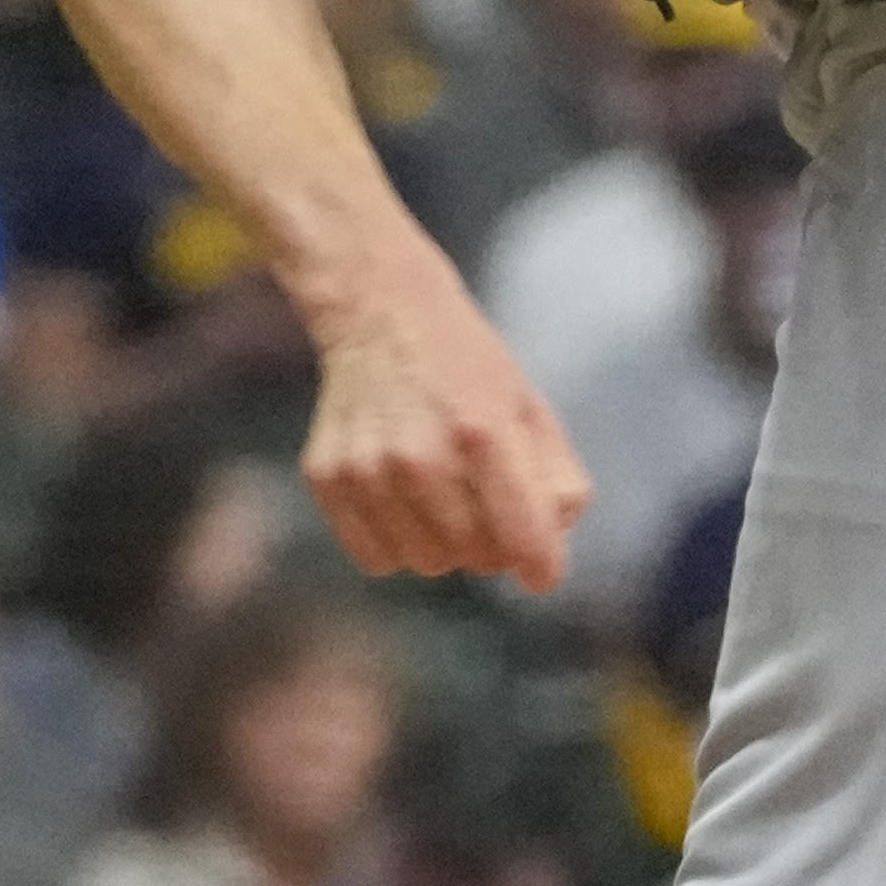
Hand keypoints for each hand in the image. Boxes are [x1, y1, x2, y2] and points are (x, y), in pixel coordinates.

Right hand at [298, 260, 586, 590]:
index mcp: (482, 434)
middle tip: (484, 504)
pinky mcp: (329, 479)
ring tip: (440, 494)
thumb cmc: (467, 366)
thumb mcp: (529, 405)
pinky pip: (375, 557)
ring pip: (425, 563)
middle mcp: (421, 458)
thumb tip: (553, 539)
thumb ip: (556, 476)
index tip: (541, 571)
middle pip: (476, 559)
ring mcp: (369, 470)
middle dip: (491, 544)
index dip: (540, 565)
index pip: (521, 539)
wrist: (381, 313)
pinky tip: (401, 499)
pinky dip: (395, 541)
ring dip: (442, 544)